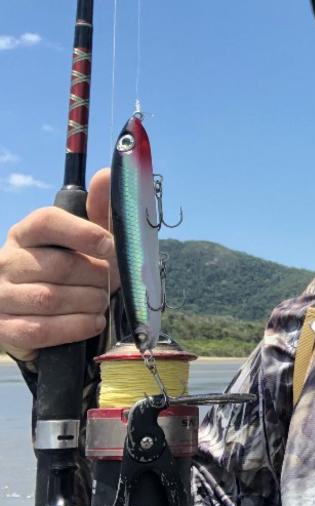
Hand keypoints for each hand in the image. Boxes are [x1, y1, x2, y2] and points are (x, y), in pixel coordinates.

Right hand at [0, 169, 119, 359]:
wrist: (35, 313)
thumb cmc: (65, 269)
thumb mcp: (83, 240)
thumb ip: (99, 211)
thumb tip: (107, 175)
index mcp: (26, 233)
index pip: (48, 222)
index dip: (82, 232)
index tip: (110, 244)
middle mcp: (7, 260)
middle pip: (58, 266)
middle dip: (96, 276)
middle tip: (113, 282)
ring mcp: (1, 295)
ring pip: (51, 299)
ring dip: (88, 303)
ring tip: (102, 302)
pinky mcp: (4, 328)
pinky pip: (41, 330)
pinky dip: (75, 327)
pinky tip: (93, 322)